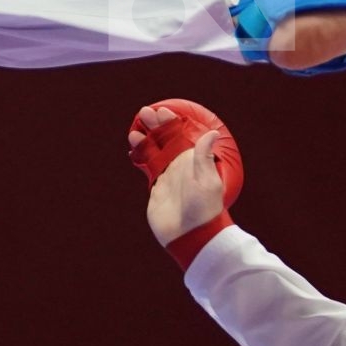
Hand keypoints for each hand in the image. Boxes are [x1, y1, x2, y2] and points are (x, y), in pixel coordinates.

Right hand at [128, 105, 224, 246]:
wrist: (191, 235)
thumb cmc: (204, 208)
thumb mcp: (207, 180)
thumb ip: (204, 156)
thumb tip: (212, 132)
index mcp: (192, 161)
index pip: (180, 136)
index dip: (171, 123)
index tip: (161, 111)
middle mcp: (179, 166)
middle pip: (165, 140)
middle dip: (155, 126)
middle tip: (144, 112)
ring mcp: (167, 176)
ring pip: (153, 152)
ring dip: (145, 139)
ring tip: (135, 130)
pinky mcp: (156, 188)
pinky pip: (147, 167)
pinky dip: (140, 157)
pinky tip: (132, 149)